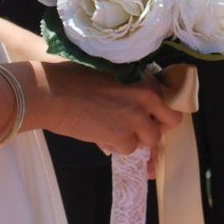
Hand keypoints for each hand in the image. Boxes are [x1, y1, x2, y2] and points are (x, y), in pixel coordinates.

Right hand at [31, 61, 181, 167]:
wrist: (53, 93)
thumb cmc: (73, 78)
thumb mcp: (110, 74)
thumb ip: (130, 87)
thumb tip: (138, 101)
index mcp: (143, 79)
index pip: (169, 99)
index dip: (161, 109)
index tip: (152, 113)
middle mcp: (146, 99)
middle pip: (170, 122)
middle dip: (157, 126)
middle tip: (138, 127)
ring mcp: (136, 119)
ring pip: (149, 139)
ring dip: (135, 138)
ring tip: (113, 130)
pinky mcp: (123, 138)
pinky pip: (128, 148)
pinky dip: (116, 145)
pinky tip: (100, 135)